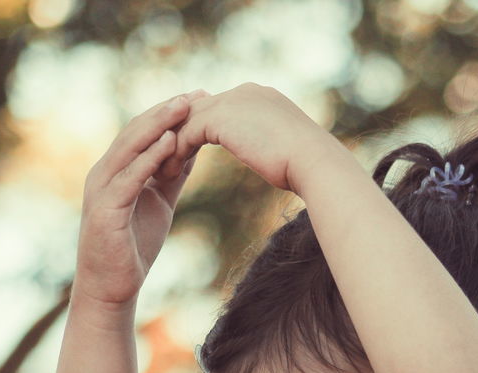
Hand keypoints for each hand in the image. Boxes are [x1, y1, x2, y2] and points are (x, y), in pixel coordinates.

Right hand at [75, 89, 210, 304]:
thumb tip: (192, 148)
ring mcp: (102, 189)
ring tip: (184, 107)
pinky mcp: (105, 209)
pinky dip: (148, 158)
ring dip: (158, 125)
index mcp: (117, 169)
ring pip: (130, 148)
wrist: (112, 286)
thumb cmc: (134, 245)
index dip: (169, 113)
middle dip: (166, 111)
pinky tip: (170, 144)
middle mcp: (105, 172)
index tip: (199, 97)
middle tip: (195, 94)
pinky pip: (129, 177)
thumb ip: (170, 174)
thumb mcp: (160, 201)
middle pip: (136, 132)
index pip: (143, 132)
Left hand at [157, 82, 346, 195]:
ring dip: (172, 145)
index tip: (190, 149)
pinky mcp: (220, 118)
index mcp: (262, 98)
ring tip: (162, 170)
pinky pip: (185, 133)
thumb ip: (272, 142)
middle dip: (182, 133)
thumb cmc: (309, 167)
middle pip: (200, 108)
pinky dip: (174, 152)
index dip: (203, 129)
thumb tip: (273, 155)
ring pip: (188, 120)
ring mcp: (233, 101)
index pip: (222, 108)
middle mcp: (246, 92)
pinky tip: (169, 174)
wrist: (315, 162)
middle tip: (165, 156)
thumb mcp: (287, 149)